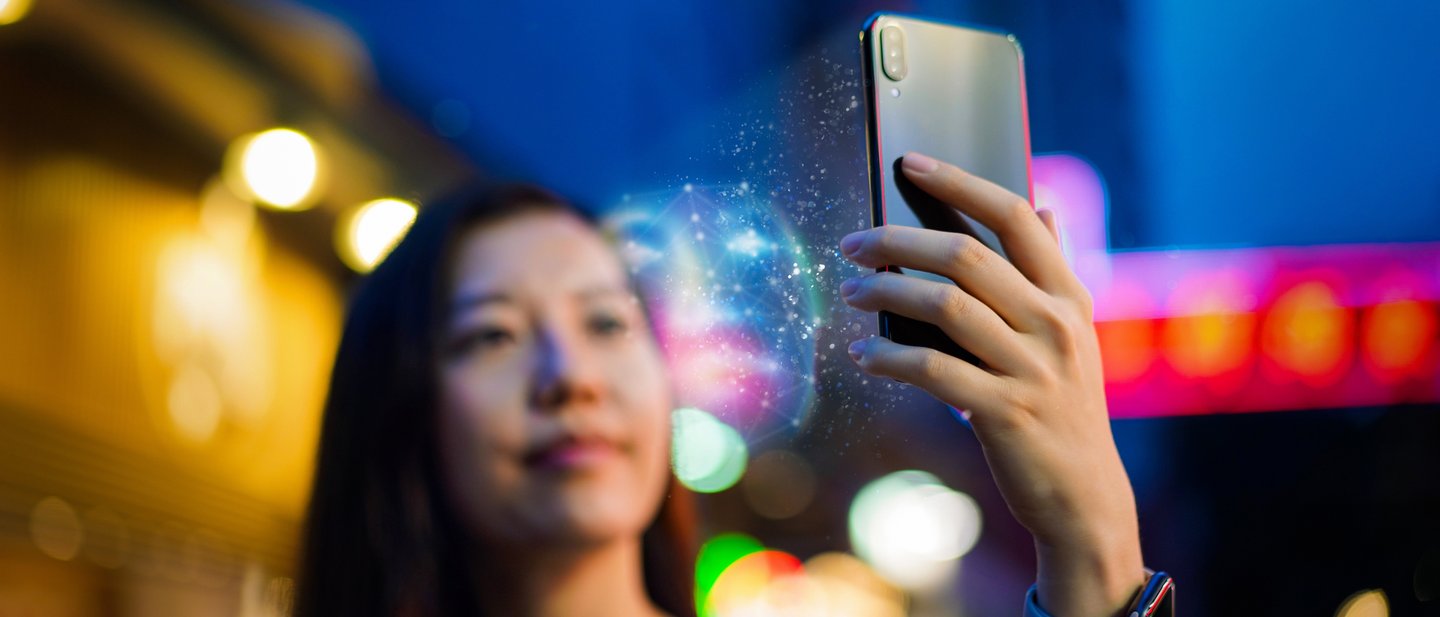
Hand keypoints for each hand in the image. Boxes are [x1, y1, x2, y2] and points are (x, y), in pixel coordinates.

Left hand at [839, 152, 1143, 616]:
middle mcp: (1054, 324)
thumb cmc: (1063, 407)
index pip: (1015, 217)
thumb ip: (1052, 272)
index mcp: (1068, 296)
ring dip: (885, 293)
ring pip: (944, 306)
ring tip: (851, 293)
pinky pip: (932, 370)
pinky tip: (864, 354)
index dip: (959, 183)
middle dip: (898, 241)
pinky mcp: (1005, 412)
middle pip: (965, 255)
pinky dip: (888, 357)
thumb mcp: (1072, 335)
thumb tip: (1043, 206)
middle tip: (853, 244)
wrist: (1085, 495)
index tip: (909, 163)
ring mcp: (1033, 368)